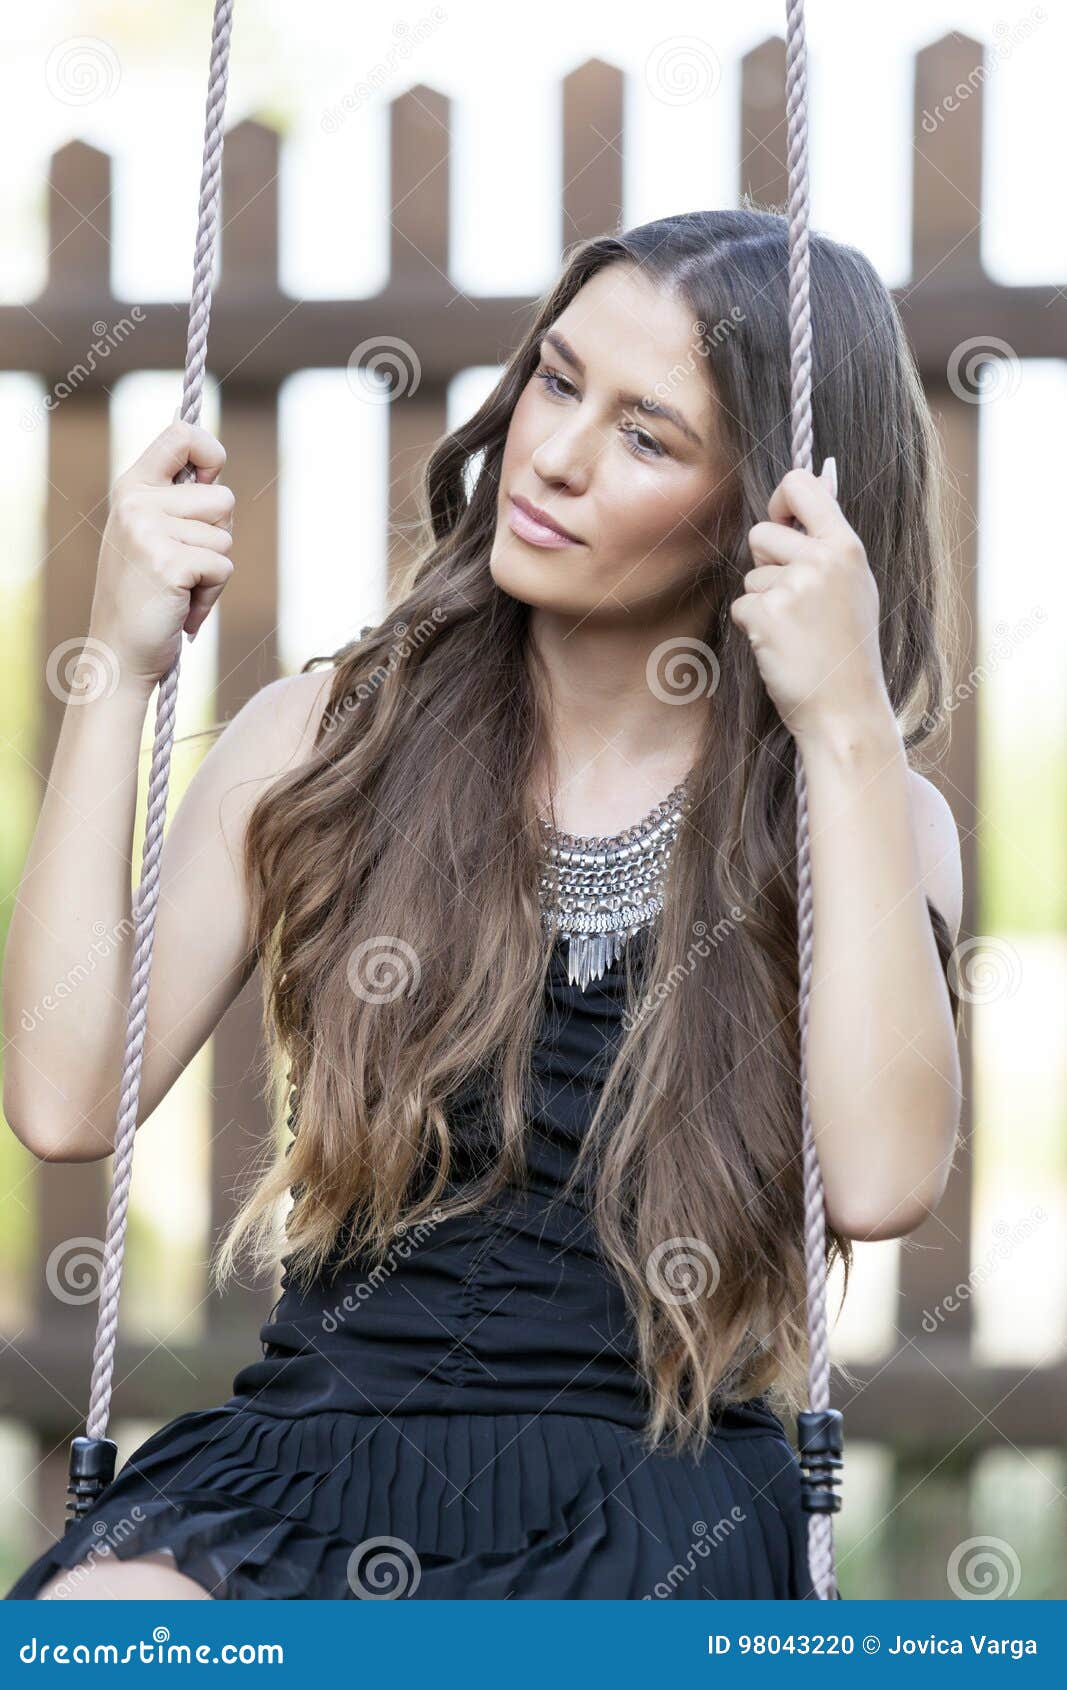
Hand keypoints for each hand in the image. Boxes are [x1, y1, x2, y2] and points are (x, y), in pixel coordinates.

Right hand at [88, 418, 234, 695]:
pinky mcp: (168, 562)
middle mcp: (136, 502)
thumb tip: (219, 475)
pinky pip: (223, 566)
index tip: (213, 475)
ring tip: (179, 590)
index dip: (210, 450)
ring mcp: (149, 531)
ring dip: (214, 571)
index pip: (180, 434)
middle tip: (185, 566)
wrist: (119, 653)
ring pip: (225, 536)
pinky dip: (212, 594)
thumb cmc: (145, 597)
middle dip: (218, 535)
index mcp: (131, 488)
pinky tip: (182, 607)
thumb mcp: (152, 537)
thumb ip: (178, 504)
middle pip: (222, 497)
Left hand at [730, 462, 889, 743]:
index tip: (781, 522)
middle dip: (767, 565)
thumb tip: (813, 485)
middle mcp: (823, 560)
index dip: (780, 499)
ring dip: (763, 602)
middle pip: (761, 533)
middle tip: (796, 603)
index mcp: (847, 547)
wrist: (845, 709)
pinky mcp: (767, 615)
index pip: (802, 484)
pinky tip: (781, 647)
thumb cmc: (848, 652)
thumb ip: (830, 542)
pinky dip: (753, 629)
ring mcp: (794, 587)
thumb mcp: (855, 587)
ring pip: (751, 575)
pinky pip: (741, 607)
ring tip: (795, 632)